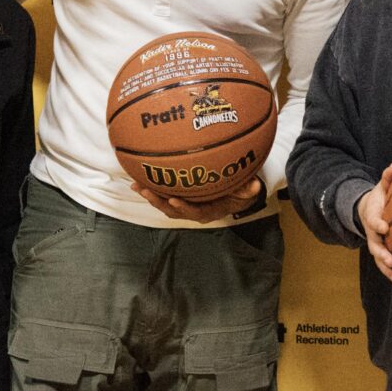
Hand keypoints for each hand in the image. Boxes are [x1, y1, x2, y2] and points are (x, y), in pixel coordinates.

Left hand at [133, 176, 265, 222]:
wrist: (236, 195)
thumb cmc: (240, 192)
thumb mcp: (248, 191)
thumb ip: (249, 189)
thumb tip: (254, 185)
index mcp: (209, 212)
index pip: (195, 212)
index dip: (183, 207)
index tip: (173, 200)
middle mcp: (194, 212)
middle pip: (173, 210)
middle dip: (158, 201)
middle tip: (145, 190)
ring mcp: (185, 206)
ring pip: (165, 205)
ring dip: (151, 196)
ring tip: (137, 185)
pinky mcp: (180, 199)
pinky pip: (164, 196)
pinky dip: (152, 189)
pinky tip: (140, 178)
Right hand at [356, 164, 391, 292]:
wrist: (368, 212)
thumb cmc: (380, 199)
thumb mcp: (382, 187)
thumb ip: (388, 178)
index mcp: (372, 217)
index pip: (373, 221)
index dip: (378, 224)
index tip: (385, 227)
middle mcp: (374, 235)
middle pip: (375, 246)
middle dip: (382, 254)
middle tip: (390, 259)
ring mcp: (378, 246)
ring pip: (381, 261)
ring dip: (389, 271)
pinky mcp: (384, 255)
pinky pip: (390, 268)